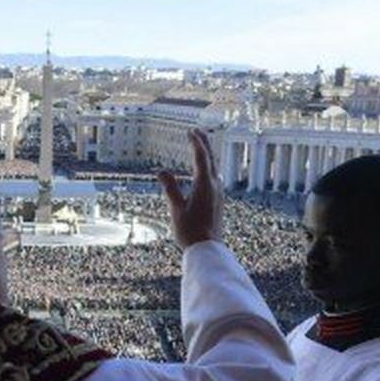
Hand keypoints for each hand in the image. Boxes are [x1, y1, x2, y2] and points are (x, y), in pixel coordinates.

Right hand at [159, 129, 221, 248]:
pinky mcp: (218, 201)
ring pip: (213, 168)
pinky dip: (207, 167)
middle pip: (210, 159)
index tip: (190, 131)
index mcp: (205, 185)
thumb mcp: (176, 209)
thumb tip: (161, 171)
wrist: (207, 249)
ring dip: (206, 155)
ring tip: (200, 147)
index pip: (201, 158)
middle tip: (197, 131)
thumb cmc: (190, 231)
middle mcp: (215, 186)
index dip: (195, 143)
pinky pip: (214, 177)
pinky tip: (204, 171)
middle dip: (204, 144)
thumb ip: (170, 188)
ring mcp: (218, 193)